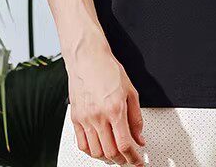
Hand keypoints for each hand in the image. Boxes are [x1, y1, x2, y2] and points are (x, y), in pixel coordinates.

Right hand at [65, 40, 145, 164]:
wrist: (87, 58)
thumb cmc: (108, 70)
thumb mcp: (130, 91)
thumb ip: (136, 118)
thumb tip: (139, 137)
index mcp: (115, 110)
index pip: (125, 145)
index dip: (133, 158)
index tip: (138, 161)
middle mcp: (98, 117)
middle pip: (110, 152)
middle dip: (122, 161)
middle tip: (129, 159)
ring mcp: (85, 119)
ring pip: (96, 152)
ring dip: (108, 158)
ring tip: (115, 155)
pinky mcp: (75, 118)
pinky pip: (82, 144)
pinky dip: (92, 152)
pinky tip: (99, 149)